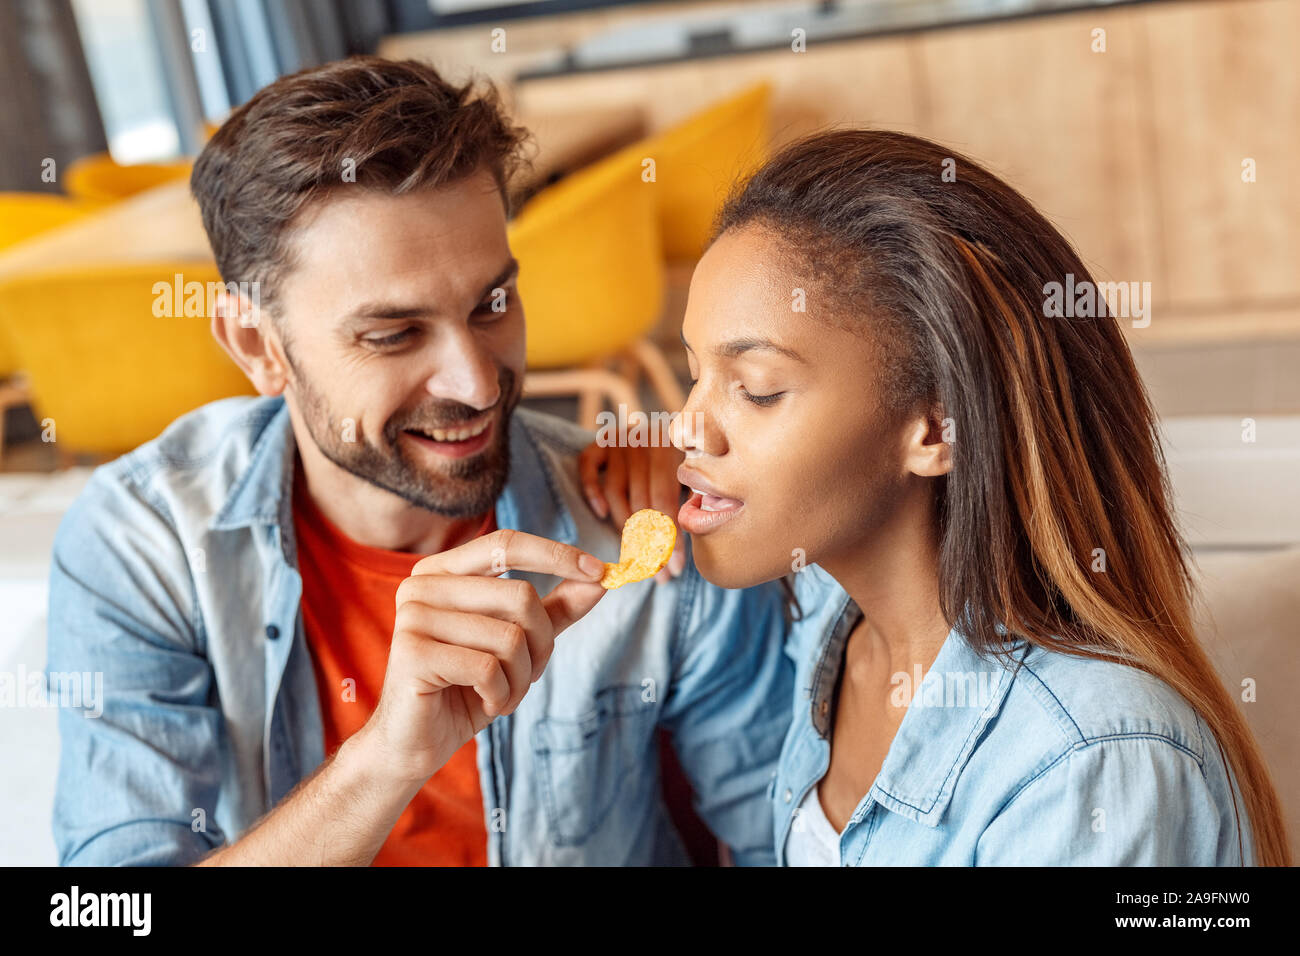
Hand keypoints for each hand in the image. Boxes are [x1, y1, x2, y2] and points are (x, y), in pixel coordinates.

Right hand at [359, 529, 607, 786]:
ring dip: (522, 677)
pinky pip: (488, 668)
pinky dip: (501, 694)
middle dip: (542, 644)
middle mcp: (422, 584)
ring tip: (503, 694)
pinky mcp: (412, 653)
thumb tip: (599, 579)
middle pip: (520, 596)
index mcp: (444, 570)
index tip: (601, 571)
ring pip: (509, 636)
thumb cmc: (464, 689)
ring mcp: (413, 616)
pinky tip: (486, 703)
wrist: (414, 744)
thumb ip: (552, 610)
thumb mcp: (516, 646)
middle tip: (530, 675)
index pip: (506, 543)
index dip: (556, 554)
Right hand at [579, 440, 686, 582]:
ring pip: (616, 490)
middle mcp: (644, 438)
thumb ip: (694, 499)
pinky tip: (601, 514)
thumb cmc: (684, 461)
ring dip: (624, 529)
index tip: (675, 567)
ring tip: (635, 557)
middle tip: (656, 571)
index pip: (667, 500)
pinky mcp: (598, 442)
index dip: (671, 537)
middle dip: (649, 542)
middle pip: (641, 499)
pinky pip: (588, 467)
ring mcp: (619, 439)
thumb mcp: (694, 475)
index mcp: (672, 446)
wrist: (673, 425)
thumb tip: (690, 541)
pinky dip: (593, 492)